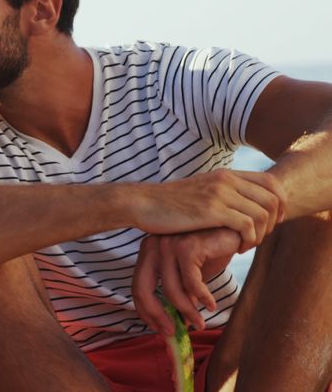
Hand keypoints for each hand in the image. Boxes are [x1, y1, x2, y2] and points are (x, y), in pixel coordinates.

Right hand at [131, 169, 285, 250]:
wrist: (143, 203)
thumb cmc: (168, 203)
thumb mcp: (200, 190)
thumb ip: (220, 192)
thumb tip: (240, 203)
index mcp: (225, 174)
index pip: (270, 182)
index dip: (280, 203)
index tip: (272, 221)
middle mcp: (226, 180)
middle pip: (272, 198)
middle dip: (274, 222)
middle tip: (260, 237)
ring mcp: (219, 194)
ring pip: (262, 214)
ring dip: (261, 234)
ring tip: (247, 245)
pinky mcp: (212, 211)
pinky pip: (247, 226)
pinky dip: (249, 240)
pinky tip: (237, 248)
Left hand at [132, 228, 240, 334]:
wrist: (233, 228)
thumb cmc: (211, 250)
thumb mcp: (190, 275)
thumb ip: (180, 293)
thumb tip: (175, 325)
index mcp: (149, 251)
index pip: (137, 287)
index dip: (146, 311)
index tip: (160, 329)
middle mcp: (153, 246)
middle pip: (143, 290)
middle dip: (157, 316)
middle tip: (173, 333)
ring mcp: (168, 245)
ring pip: (170, 290)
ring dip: (187, 312)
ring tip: (199, 323)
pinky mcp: (187, 247)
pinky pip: (191, 283)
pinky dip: (202, 297)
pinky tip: (212, 304)